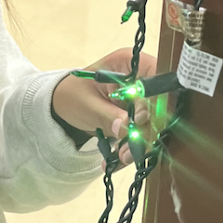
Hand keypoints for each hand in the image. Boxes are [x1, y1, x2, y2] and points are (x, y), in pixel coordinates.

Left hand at [51, 47, 157, 162]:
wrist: (64, 107)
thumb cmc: (72, 95)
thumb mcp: (86, 104)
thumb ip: (107, 115)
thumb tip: (127, 128)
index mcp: (128, 63)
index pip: (155, 76)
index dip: (154, 97)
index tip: (141, 119)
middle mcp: (140, 79)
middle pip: (158, 103)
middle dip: (145, 129)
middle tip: (129, 149)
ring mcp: (141, 99)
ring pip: (153, 123)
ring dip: (139, 143)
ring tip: (121, 157)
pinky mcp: (139, 117)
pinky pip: (143, 134)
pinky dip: (132, 148)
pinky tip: (118, 159)